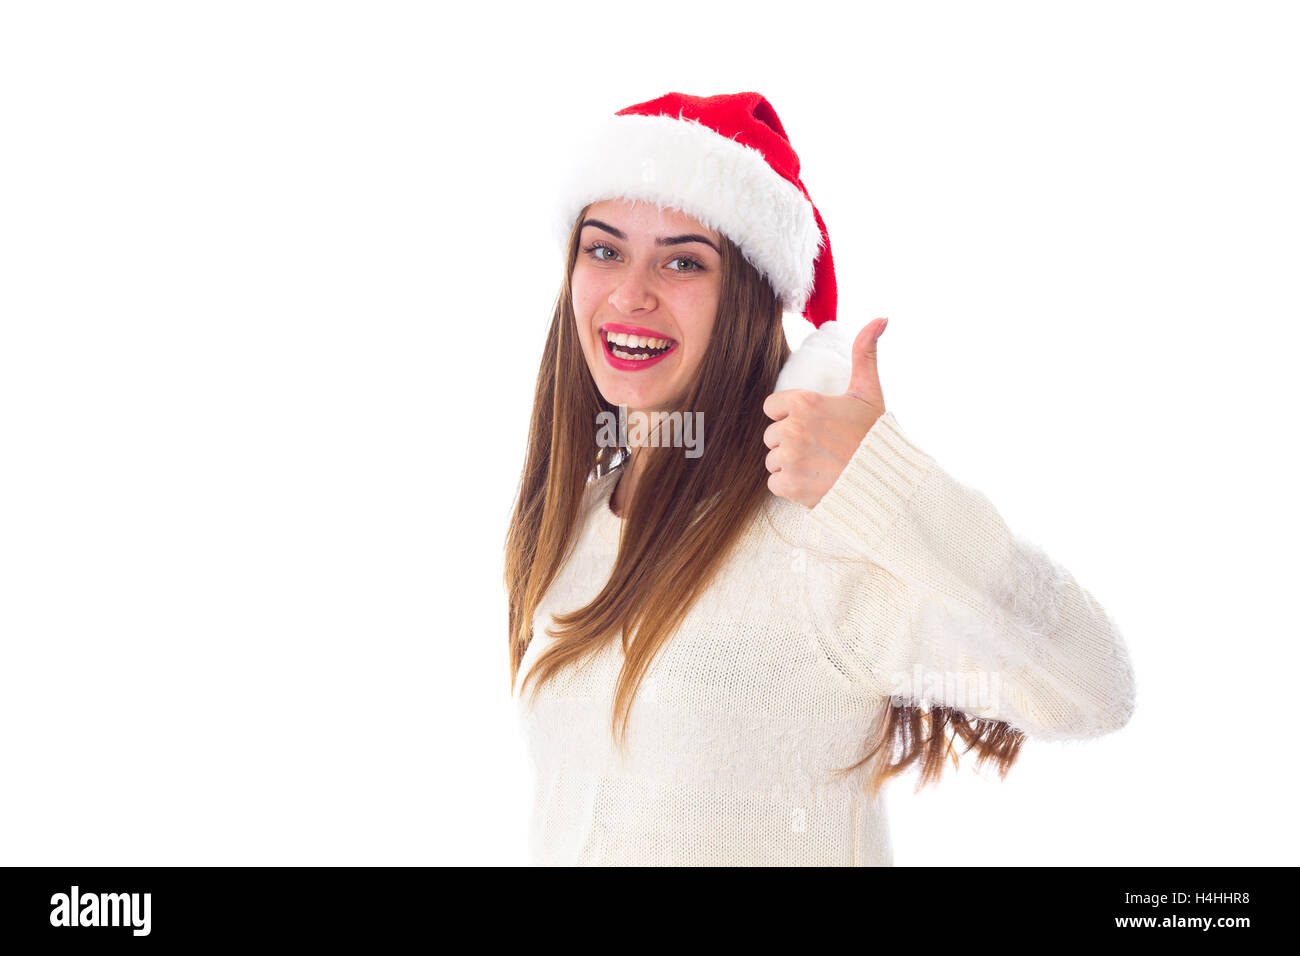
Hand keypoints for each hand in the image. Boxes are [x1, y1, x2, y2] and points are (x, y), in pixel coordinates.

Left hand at [762, 318, 888, 508]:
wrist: (885, 481)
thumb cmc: (875, 436)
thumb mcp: (869, 392)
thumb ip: (865, 353)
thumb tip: (881, 318)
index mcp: (805, 402)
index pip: (771, 407)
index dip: (788, 415)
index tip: (811, 424)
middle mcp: (792, 428)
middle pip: (772, 435)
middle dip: (790, 442)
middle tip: (820, 448)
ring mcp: (789, 457)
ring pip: (772, 460)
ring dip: (790, 465)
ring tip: (819, 466)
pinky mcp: (789, 484)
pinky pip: (774, 483)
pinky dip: (790, 486)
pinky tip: (813, 482)